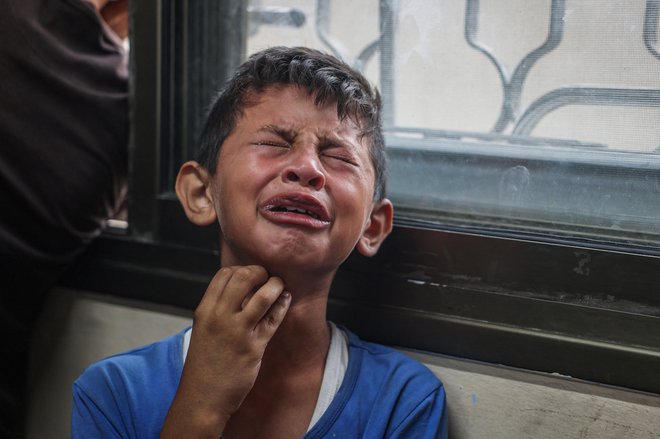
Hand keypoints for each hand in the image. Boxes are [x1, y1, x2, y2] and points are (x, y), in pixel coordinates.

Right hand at [160, 265, 290, 437]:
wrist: (202, 399)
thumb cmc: (204, 365)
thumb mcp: (203, 330)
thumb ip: (218, 310)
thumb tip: (241, 291)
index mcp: (204, 310)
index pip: (225, 274)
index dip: (242, 269)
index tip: (252, 275)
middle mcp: (219, 317)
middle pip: (243, 277)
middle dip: (260, 272)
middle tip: (268, 277)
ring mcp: (237, 331)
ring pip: (262, 295)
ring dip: (275, 285)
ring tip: (280, 285)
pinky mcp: (253, 347)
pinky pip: (273, 318)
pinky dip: (283, 304)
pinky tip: (286, 299)